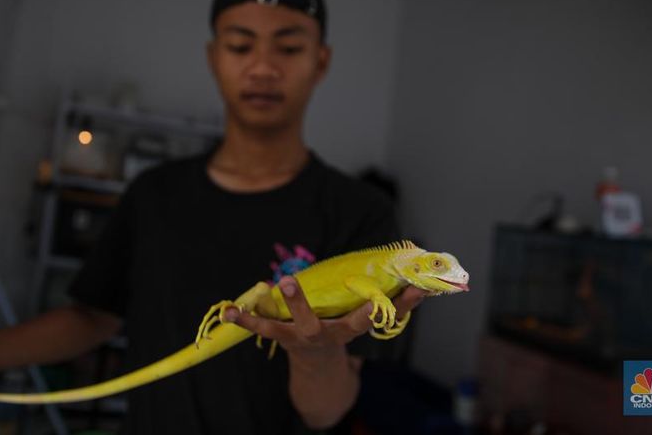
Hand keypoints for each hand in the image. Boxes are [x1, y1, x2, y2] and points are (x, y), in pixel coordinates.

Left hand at [224, 276, 425, 357]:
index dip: (395, 304)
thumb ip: (396, 303)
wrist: (319, 369)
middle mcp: (325, 335)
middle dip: (302, 304)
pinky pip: (260, 326)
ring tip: (234, 299)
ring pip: (278, 328)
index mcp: (350, 329)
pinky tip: (226, 311)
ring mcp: (300, 338)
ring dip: (260, 316)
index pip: (374, 316)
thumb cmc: (346, 330)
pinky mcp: (281, 336)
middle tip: (288, 282)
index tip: (409, 290)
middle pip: (311, 321)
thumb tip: (425, 281)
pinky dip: (242, 319)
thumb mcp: (368, 319)